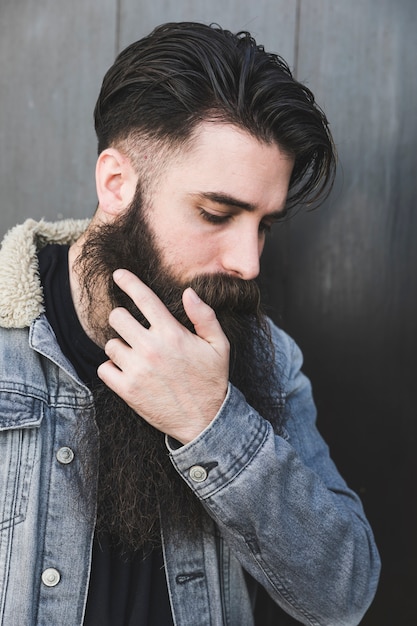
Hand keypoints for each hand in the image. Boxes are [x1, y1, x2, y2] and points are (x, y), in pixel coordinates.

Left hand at [97, 269, 229, 443]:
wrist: (205, 420)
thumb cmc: (211, 380)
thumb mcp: (218, 345)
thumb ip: (204, 316)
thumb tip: (189, 292)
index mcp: (172, 333)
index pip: (144, 298)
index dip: (128, 281)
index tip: (118, 275)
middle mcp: (151, 348)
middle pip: (117, 317)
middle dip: (124, 320)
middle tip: (133, 329)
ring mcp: (137, 370)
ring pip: (110, 344)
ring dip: (120, 347)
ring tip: (136, 356)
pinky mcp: (127, 390)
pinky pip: (104, 368)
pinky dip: (112, 369)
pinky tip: (128, 372)